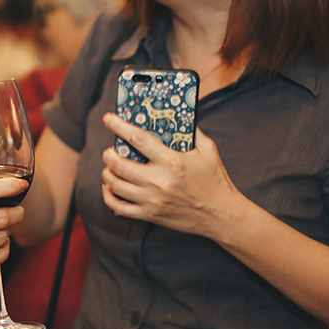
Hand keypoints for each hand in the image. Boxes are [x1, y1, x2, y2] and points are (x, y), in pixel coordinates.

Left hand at [99, 114, 241, 236]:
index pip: (137, 139)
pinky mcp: (150, 215)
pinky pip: (119, 207)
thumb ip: (192, 131)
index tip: (108, 119)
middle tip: (109, 150)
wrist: (221, 215)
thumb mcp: (208, 150)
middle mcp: (159, 181)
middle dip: (108, 154)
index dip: (118, 126)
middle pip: (119, 164)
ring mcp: (152, 200)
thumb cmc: (215, 180)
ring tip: (109, 167)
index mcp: (172, 161)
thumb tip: (178, 114)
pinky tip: (110, 188)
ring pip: (115, 185)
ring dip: (107, 173)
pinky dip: (108, 196)